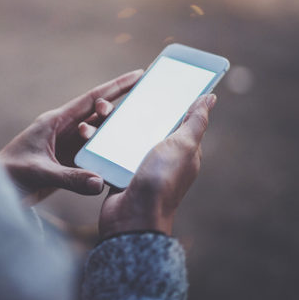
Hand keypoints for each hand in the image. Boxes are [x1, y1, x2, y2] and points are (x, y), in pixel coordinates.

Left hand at [0, 70, 142, 204]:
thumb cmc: (11, 174)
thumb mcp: (40, 173)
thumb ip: (70, 178)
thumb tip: (99, 182)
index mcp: (55, 121)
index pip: (91, 99)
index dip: (116, 86)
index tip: (139, 74)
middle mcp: (64, 130)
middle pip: (97, 113)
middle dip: (113, 110)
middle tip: (130, 113)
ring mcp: (67, 146)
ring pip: (97, 133)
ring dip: (110, 133)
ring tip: (124, 138)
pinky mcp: (68, 163)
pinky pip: (93, 154)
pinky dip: (106, 154)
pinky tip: (119, 158)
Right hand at [98, 94, 216, 236]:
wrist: (132, 219)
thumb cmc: (161, 182)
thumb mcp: (183, 146)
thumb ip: (195, 121)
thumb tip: (211, 97)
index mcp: (182, 150)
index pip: (178, 118)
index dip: (168, 100)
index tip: (155, 80)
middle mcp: (161, 157)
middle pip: (146, 124)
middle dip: (130, 109)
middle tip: (116, 96)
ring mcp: (138, 165)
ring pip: (123, 136)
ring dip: (109, 123)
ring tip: (98, 111)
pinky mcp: (118, 173)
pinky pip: (108, 151)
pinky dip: (98, 142)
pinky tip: (88, 131)